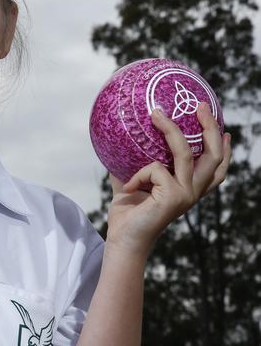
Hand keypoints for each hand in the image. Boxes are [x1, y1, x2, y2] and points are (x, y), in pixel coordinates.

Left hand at [106, 102, 231, 257]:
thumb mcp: (131, 182)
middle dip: (210, 128)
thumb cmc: (127, 213)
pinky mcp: (173, 196)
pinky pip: (154, 168)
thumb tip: (121, 140)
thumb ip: (132, 164)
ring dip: (170, 130)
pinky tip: (127, 187)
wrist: (122, 239)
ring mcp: (185, 194)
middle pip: (214, 156)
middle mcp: (192, 191)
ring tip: (156, 113)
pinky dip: (137, 173)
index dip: (223, 148)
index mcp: (188, 189)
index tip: (224, 130)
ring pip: (183, 152)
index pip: (216, 168)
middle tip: (201, 106)